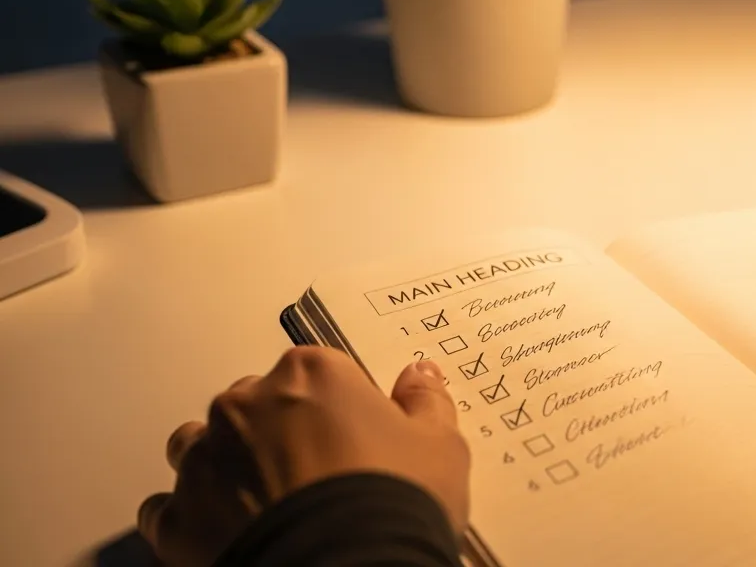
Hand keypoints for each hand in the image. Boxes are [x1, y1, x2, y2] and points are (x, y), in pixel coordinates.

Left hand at [137, 347, 469, 566]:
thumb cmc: (392, 502)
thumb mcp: (438, 448)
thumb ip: (425, 404)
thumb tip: (420, 377)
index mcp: (311, 375)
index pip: (317, 372)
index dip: (337, 407)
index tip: (354, 437)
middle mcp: (247, 405)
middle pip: (253, 403)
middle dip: (275, 431)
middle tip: (313, 474)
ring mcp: (205, 461)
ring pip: (198, 447)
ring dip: (222, 465)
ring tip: (261, 503)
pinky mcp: (177, 518)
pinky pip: (165, 509)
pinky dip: (189, 519)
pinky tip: (226, 535)